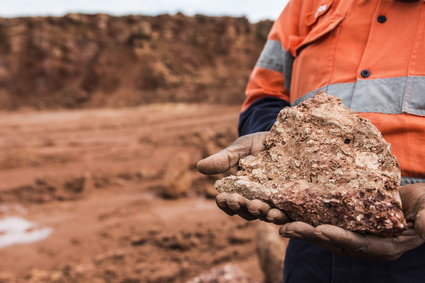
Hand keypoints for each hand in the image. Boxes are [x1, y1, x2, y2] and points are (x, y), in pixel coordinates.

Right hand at [197, 132, 289, 224]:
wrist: (283, 137)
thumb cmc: (256, 144)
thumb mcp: (239, 149)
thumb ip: (223, 160)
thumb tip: (199, 167)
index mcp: (240, 192)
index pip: (230, 203)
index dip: (226, 203)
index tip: (222, 198)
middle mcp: (256, 201)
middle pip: (248, 212)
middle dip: (245, 209)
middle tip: (246, 204)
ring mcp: (275, 202)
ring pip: (268, 215)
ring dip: (266, 215)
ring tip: (267, 212)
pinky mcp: (293, 199)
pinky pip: (290, 210)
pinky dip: (287, 214)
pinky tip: (287, 212)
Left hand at [279, 183, 424, 260]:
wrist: (417, 201)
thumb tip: (423, 228)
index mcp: (384, 246)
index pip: (359, 244)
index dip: (340, 238)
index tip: (320, 230)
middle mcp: (363, 243)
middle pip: (332, 241)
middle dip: (308, 235)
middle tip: (287, 228)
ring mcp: (352, 233)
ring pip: (321, 232)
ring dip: (299, 226)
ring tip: (276, 219)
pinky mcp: (344, 221)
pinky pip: (320, 220)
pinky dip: (303, 215)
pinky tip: (285, 209)